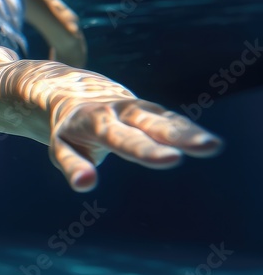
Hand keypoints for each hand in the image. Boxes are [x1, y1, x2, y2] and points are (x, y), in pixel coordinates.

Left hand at [49, 99, 222, 191]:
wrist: (72, 90)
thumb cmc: (70, 128)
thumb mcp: (62, 146)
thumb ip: (73, 165)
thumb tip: (85, 184)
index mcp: (95, 119)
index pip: (122, 137)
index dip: (146, 149)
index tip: (171, 160)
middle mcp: (121, 110)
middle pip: (151, 124)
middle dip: (177, 136)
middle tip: (205, 147)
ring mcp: (140, 109)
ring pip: (167, 120)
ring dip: (190, 133)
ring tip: (213, 146)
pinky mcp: (152, 112)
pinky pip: (173, 121)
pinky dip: (190, 131)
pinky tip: (211, 143)